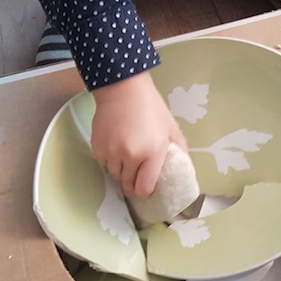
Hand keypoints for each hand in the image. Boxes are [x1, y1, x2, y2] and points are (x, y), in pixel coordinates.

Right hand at [91, 72, 186, 196]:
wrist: (123, 89)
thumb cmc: (150, 107)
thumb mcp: (170, 126)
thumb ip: (179, 148)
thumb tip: (182, 164)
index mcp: (152, 152)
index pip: (144, 187)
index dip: (145, 191)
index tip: (145, 188)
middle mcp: (131, 156)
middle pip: (127, 184)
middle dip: (132, 184)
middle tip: (135, 176)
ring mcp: (112, 152)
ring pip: (114, 175)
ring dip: (120, 172)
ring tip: (126, 159)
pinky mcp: (97, 147)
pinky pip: (103, 163)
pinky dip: (109, 160)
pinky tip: (115, 148)